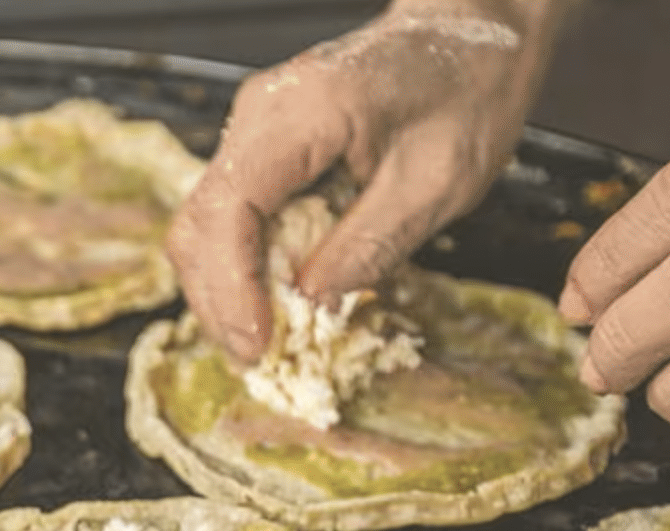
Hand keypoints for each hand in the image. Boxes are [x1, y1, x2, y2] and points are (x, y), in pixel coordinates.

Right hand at [166, 0, 566, 358]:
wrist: (470, 32)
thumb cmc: (467, 92)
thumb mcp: (439, 182)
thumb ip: (371, 244)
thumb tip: (311, 303)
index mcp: (303, 113)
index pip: (231, 210)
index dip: (232, 287)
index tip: (258, 344)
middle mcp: (258, 115)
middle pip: (198, 222)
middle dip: (217, 300)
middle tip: (255, 358)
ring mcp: (252, 128)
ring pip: (203, 223)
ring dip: (222, 288)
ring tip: (261, 341)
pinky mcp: (260, 146)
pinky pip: (229, 214)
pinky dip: (239, 265)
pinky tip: (269, 302)